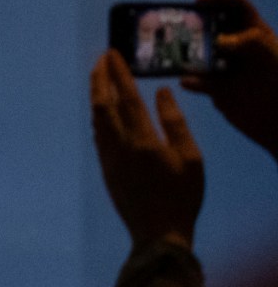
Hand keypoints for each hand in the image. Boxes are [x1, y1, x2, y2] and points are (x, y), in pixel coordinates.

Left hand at [91, 49, 202, 250]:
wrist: (157, 233)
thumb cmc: (182, 196)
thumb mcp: (190, 158)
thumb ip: (174, 122)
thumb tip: (161, 92)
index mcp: (142, 140)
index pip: (126, 97)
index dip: (117, 73)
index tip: (112, 53)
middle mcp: (119, 145)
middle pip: (102, 103)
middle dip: (99, 78)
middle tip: (101, 58)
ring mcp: (108, 157)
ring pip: (95, 118)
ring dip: (96, 94)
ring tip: (100, 77)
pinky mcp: (105, 168)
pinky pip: (97, 133)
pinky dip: (98, 114)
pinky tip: (102, 110)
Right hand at [188, 0, 277, 160]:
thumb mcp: (272, 58)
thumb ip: (251, 43)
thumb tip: (219, 41)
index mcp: (253, 32)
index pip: (235, 4)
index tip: (199, 1)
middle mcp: (236, 45)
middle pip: (208, 25)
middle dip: (192, 22)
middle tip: (177, 25)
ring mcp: (224, 66)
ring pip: (197, 52)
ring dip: (184, 51)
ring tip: (173, 52)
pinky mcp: (216, 87)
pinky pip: (196, 80)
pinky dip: (189, 79)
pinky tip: (188, 81)